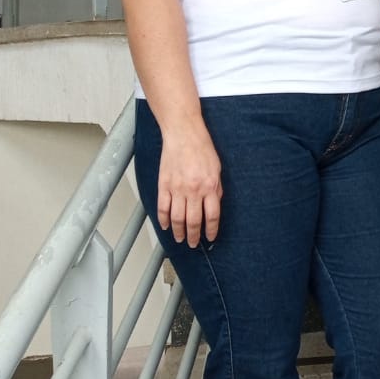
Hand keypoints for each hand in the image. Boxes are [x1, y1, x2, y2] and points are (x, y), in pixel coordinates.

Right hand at [157, 125, 222, 247]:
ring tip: (180, 239)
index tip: (210, 237)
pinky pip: (162, 207)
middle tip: (193, 244)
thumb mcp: (217, 169)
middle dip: (194, 236)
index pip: (212, 216)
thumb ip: (216, 188)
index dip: (211, 230)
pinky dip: (163, 219)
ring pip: (177, 218)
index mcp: (209, 186)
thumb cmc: (202, 148)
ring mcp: (177, 189)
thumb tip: (214, 204)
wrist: (184, 134)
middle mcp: (193, 190)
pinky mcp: (164, 185)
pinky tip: (165, 226)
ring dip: (179, 231)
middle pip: (194, 221)